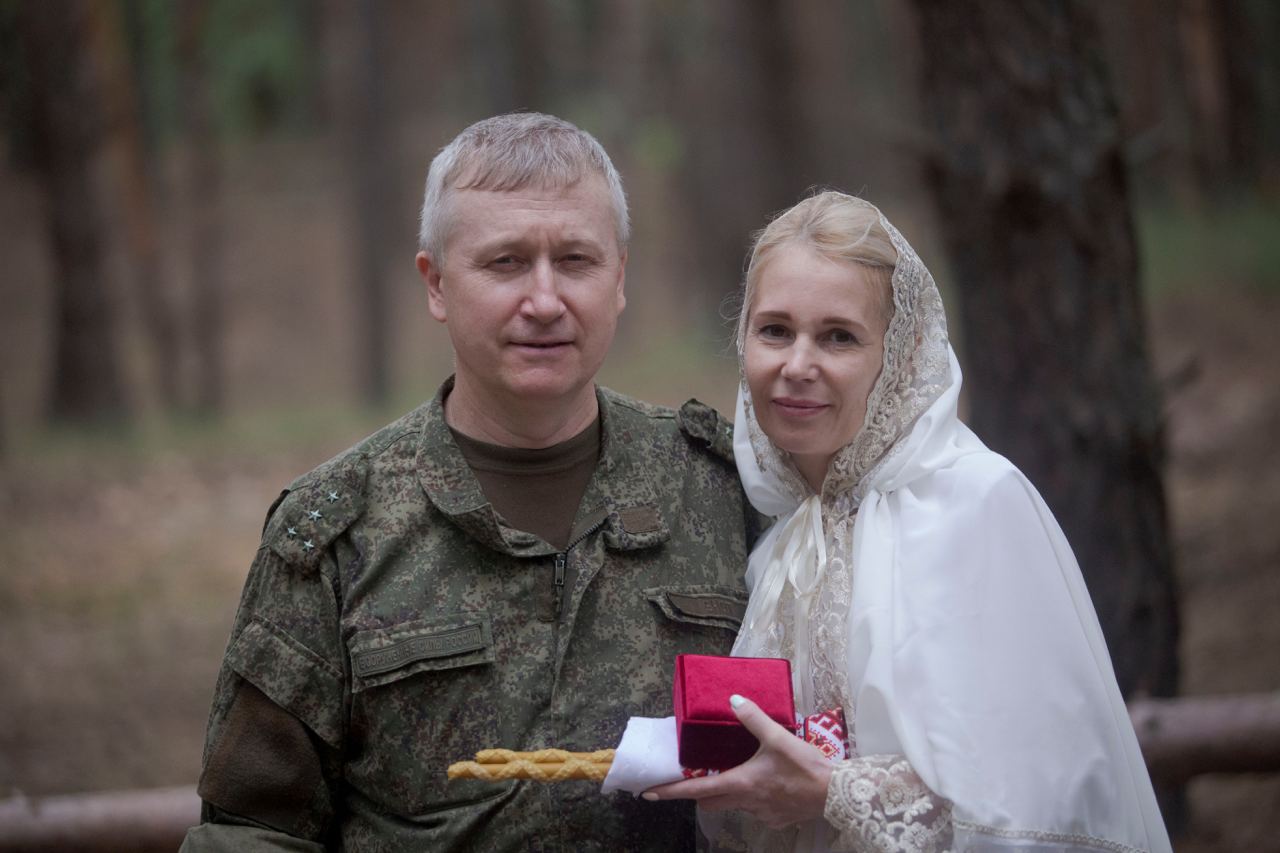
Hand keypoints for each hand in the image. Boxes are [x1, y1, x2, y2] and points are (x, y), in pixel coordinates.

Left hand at [642, 695, 833, 828]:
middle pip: (710, 801)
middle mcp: (746, 802)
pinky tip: (767, 785)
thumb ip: (753, 718)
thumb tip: (733, 699)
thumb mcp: (778, 737)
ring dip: (726, 793)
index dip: (671, 791)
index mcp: (741, 782)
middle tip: (691, 779)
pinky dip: (751, 798)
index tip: (649, 792)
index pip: (697, 789)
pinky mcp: (775, 820)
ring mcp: (761, 814)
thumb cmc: (806, 766)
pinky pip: (754, 810)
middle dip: (697, 793)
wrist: (836, 794)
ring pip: (732, 806)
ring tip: (735, 775)